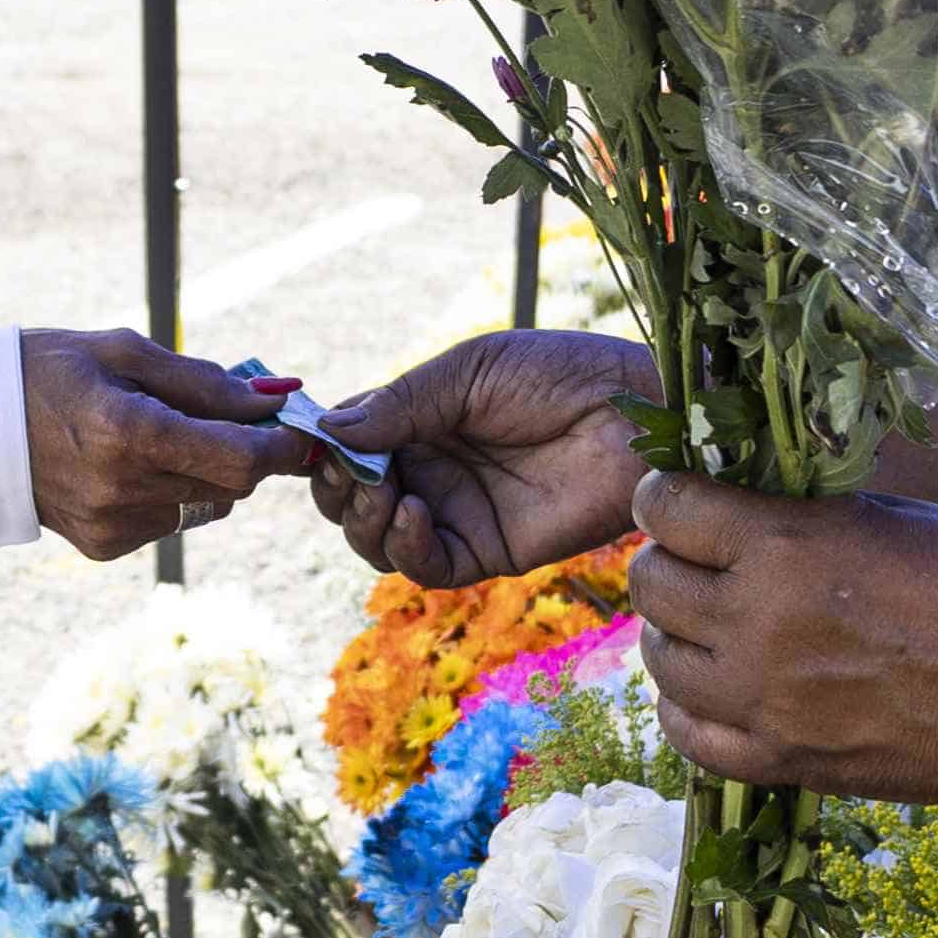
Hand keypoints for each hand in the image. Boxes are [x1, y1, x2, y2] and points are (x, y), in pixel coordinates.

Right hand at [20, 329, 310, 559]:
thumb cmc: (47, 370)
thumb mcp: (123, 351)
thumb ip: (205, 380)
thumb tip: (277, 396)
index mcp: (129, 432)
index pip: (242, 458)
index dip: (282, 446)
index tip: (296, 427)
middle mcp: (124, 489)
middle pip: (233, 485)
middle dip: (247, 452)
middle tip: (234, 416)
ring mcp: (113, 525)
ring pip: (206, 505)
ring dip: (206, 471)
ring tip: (160, 434)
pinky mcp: (105, 545)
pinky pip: (170, 520)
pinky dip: (170, 491)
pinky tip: (127, 464)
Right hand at [306, 329, 656, 587]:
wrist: (637, 414)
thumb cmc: (562, 375)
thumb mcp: (470, 371)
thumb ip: (401, 403)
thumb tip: (330, 430)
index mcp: (419, 420)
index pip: (346, 442)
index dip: (318, 446)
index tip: (300, 439)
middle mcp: (430, 471)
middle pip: (348, 498)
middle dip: (333, 487)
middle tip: (344, 470)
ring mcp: (456, 514)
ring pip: (375, 540)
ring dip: (360, 519)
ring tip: (382, 491)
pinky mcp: (487, 551)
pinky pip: (426, 566)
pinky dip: (403, 546)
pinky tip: (410, 513)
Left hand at [625, 471, 937, 815]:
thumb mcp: (895, 518)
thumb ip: (805, 512)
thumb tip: (740, 498)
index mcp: (787, 546)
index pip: (666, 506)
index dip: (668, 495)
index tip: (684, 499)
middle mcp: (757, 622)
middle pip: (650, 581)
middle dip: (668, 558)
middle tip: (702, 560)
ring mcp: (763, 700)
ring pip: (658, 656)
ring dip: (676, 631)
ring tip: (715, 622)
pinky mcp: (781, 761)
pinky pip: (685, 732)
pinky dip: (688, 705)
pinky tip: (716, 686)